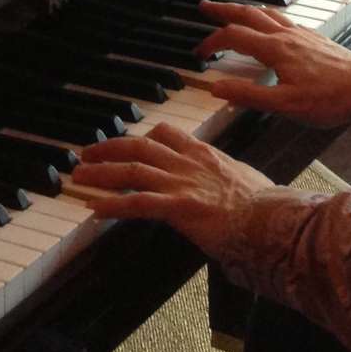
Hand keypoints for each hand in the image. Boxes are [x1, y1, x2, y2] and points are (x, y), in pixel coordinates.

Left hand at [71, 121, 271, 254]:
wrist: (270, 218)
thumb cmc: (264, 204)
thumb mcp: (243, 177)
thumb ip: (228, 175)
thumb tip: (229, 181)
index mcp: (204, 153)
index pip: (167, 133)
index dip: (142, 136)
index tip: (127, 141)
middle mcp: (189, 162)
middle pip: (141, 146)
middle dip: (110, 147)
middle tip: (87, 153)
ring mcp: (181, 183)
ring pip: (133, 171)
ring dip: (102, 173)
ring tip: (80, 176)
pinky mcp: (178, 207)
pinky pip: (138, 203)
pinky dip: (113, 204)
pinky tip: (95, 208)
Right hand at [198, 0, 350, 127]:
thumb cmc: (328, 99)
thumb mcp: (285, 105)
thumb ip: (250, 95)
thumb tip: (217, 88)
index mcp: (276, 49)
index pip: (235, 37)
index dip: (213, 41)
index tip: (198, 52)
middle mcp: (286, 34)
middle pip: (248, 14)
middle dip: (224, 10)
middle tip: (204, 6)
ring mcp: (300, 33)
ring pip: (266, 13)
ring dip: (245, 9)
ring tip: (232, 10)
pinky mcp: (312, 37)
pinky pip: (282, 18)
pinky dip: (266, 15)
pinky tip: (269, 24)